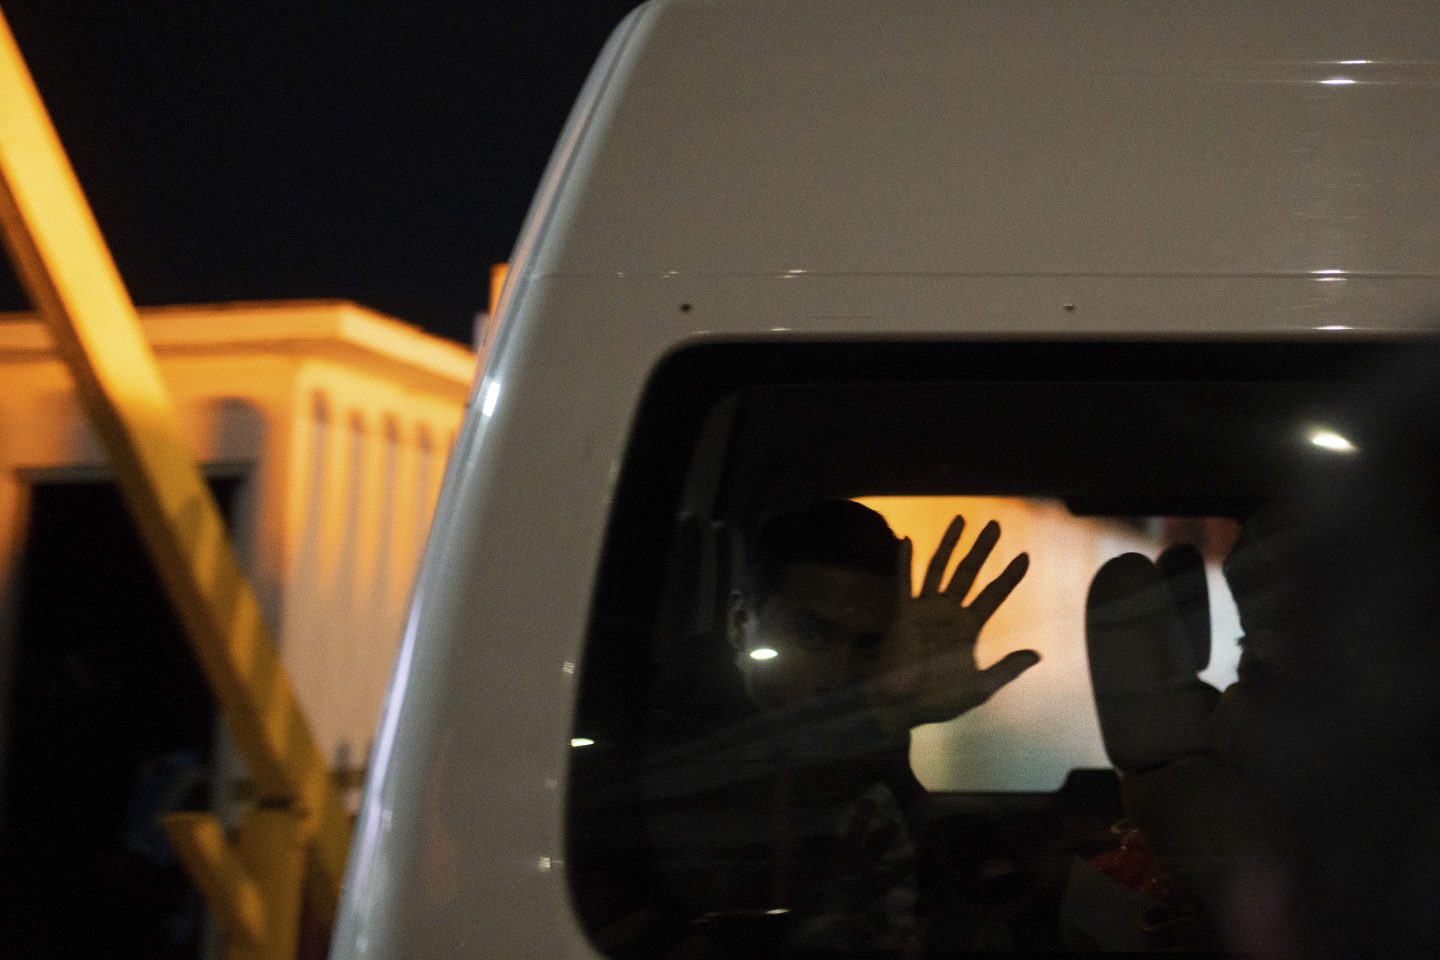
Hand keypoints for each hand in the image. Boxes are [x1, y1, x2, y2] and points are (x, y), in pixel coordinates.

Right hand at [868, 515, 1038, 730]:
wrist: (902, 709)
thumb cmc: (939, 701)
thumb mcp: (980, 687)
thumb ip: (1006, 669)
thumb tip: (1037, 654)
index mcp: (968, 628)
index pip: (993, 595)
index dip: (1009, 577)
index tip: (1024, 557)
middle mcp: (948, 613)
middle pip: (969, 573)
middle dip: (982, 549)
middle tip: (994, 525)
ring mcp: (925, 610)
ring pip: (940, 569)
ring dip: (949, 544)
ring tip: (960, 520)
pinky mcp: (904, 614)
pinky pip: (905, 583)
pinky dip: (905, 562)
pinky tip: (908, 541)